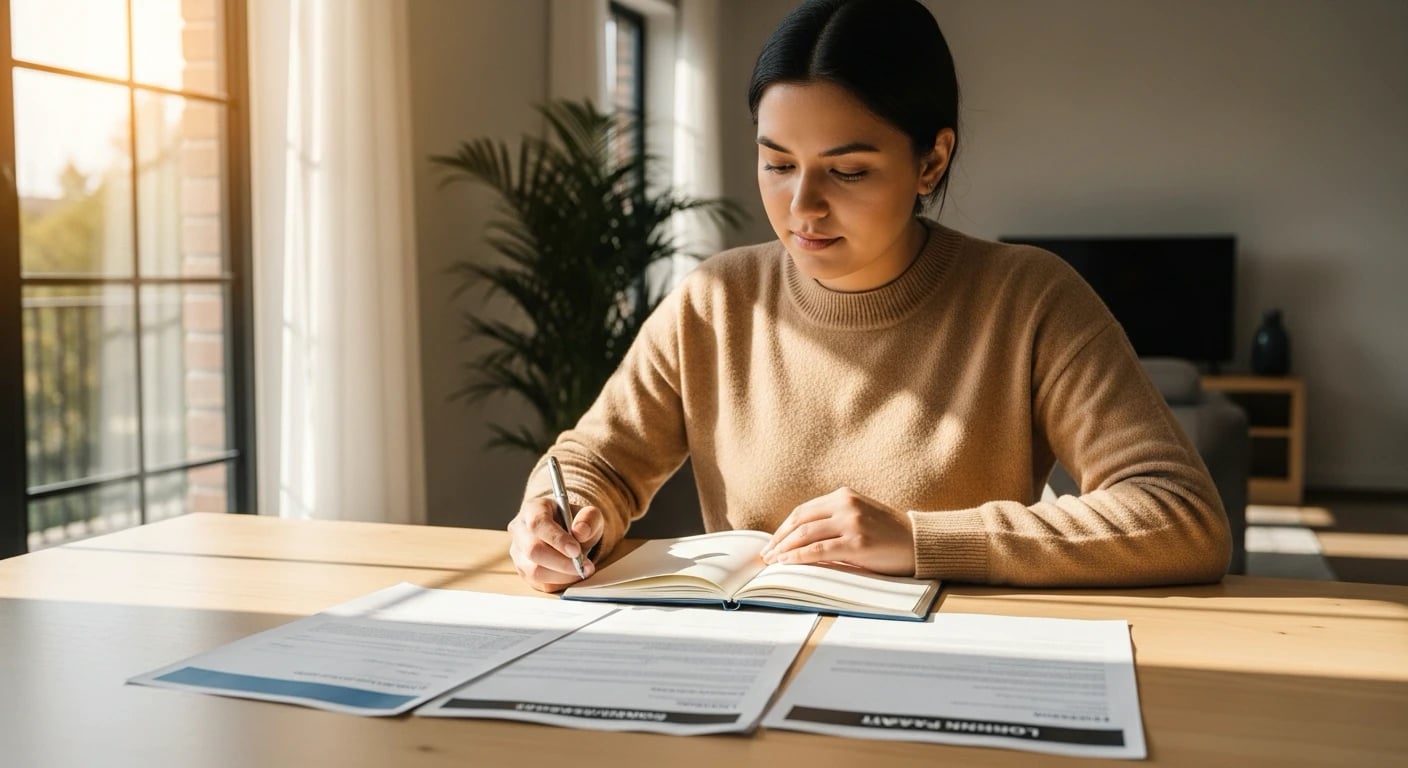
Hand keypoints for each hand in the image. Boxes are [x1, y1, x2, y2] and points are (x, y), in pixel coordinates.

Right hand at [507, 497, 602, 591]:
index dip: (556, 539)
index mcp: (533, 509)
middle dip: (561, 562)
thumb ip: (589, 519)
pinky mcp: (523, 571)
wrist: (569, 532)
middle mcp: (520, 530)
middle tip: (584, 565)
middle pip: (533, 550)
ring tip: (582, 570)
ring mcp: (518, 552)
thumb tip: (581, 532)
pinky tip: (573, 574)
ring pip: (534, 571)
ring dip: (562, 575)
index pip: (537, 523)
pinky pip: (540, 583)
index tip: (576, 550)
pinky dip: (560, 582)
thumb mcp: (589, 514)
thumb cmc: (575, 521)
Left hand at [759, 487, 914, 574]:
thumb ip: (833, 520)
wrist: (919, 543)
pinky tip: (787, 563)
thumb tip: (798, 539)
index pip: (803, 511)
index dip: (783, 528)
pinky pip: (818, 551)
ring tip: (772, 562)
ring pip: (805, 535)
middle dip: (778, 539)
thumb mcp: (859, 517)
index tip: (772, 542)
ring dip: (784, 549)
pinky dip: (798, 557)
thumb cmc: (889, 534)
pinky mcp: (857, 543)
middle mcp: (845, 505)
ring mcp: (851, 523)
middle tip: (766, 555)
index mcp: (843, 495)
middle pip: (799, 521)